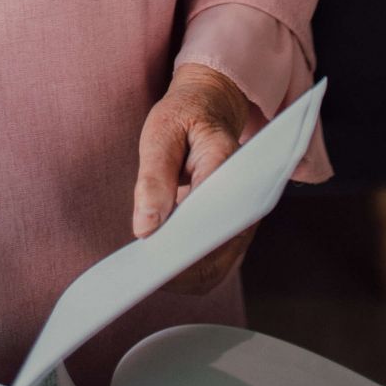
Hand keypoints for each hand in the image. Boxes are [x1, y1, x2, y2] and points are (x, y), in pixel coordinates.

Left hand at [132, 63, 257, 292]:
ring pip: (215, 268)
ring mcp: (241, 221)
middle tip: (141, 271)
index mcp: (228, 166)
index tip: (154, 260)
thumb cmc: (183, 118)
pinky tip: (158, 262)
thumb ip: (154, 177)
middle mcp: (244, 201)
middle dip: (179, 271)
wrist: (208, 109)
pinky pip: (211, 264)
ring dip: (181, 276)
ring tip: (145, 269)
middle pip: (216, 255)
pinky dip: (186, 271)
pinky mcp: (230, 232)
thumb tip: (145, 229)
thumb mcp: (161, 133)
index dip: (183, 249)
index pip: (210, 220)